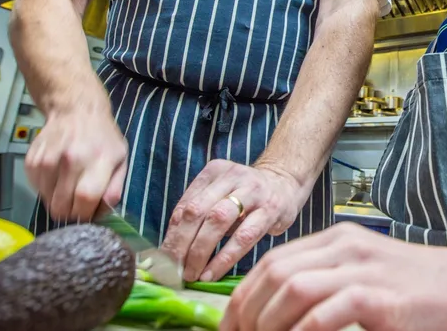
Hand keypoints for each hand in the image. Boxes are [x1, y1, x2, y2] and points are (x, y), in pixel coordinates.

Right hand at [24, 102, 126, 221]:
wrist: (76, 110)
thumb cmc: (102, 138)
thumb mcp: (120, 160)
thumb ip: (114, 189)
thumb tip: (100, 214)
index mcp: (98, 160)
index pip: (85, 199)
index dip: (84, 214)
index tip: (86, 214)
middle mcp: (71, 159)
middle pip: (62, 205)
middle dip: (70, 212)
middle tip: (76, 204)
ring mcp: (48, 159)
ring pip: (47, 201)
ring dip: (57, 200)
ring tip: (67, 186)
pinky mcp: (32, 160)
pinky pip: (36, 189)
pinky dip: (46, 189)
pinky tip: (56, 177)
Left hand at [162, 160, 306, 281]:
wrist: (286, 183)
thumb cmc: (246, 196)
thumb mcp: (221, 195)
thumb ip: (198, 214)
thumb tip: (168, 252)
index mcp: (214, 172)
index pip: (184, 206)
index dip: (170, 236)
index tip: (161, 262)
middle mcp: (232, 177)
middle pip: (196, 211)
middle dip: (180, 245)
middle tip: (173, 271)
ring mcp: (253, 191)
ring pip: (217, 221)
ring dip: (200, 251)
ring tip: (191, 274)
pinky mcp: (270, 209)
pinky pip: (243, 236)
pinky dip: (225, 258)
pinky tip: (213, 273)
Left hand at [220, 223, 446, 330]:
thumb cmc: (419, 288)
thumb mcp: (367, 273)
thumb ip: (329, 283)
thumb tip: (283, 313)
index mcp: (339, 238)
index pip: (274, 261)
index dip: (243, 296)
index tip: (230, 326)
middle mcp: (346, 246)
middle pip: (275, 273)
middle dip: (247, 312)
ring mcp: (363, 268)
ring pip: (293, 288)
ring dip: (268, 323)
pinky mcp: (381, 297)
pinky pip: (325, 314)